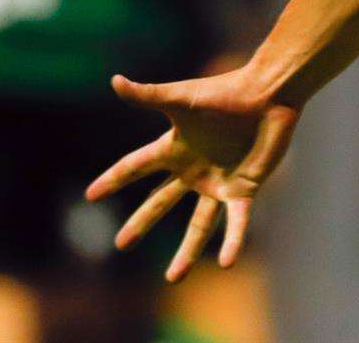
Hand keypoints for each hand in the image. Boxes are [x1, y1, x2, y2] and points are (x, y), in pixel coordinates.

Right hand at [86, 65, 299, 281]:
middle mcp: (194, 169)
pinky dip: (232, 242)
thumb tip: (114, 80)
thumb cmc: (225, 92)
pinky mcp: (244, 188)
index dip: (113, 179)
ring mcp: (218, 181)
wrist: (268, 94)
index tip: (90, 195)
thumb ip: (148, 95)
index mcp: (175, 148)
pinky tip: (228, 264)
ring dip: (186, 252)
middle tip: (120, 244)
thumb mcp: (182, 97)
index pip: (136, 166)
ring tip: (173, 278)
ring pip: (198, 224)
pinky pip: (236, 222)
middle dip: (141, 222)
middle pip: (161, 202)